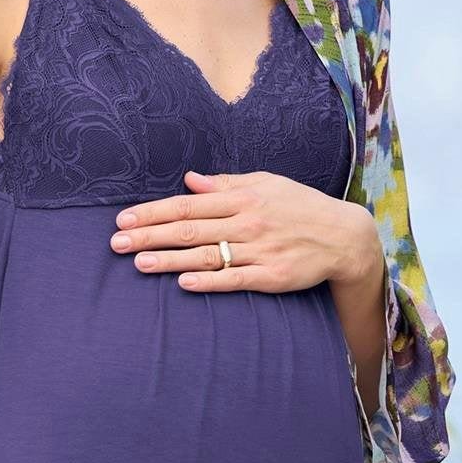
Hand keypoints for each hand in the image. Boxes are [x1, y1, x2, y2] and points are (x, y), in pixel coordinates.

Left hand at [109, 168, 378, 291]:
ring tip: (138, 263)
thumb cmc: (300, 207)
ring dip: (170, 259)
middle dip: (150, 235)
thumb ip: (226, 183)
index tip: (124, 219)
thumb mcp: (266, 184)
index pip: (188, 203)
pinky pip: (235, 279)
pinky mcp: (272, 276)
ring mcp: (259, 250)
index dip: (153, 212)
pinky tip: (183, 284)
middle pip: (190, 228)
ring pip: (206, 255)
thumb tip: (190, 178)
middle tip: (116, 242)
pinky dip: (209, 281)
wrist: (344, 236)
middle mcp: (247, 222)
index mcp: (243, 197)